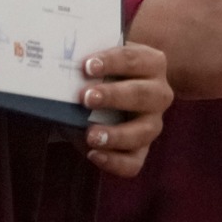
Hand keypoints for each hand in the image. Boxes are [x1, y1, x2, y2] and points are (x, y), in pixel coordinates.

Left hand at [79, 43, 172, 177]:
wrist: (118, 90)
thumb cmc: (106, 71)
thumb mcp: (102, 62)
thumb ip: (88, 66)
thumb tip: (63, 77)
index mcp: (152, 63)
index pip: (133, 59)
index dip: (111, 61)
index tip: (87, 66)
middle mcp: (159, 93)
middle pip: (141, 94)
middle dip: (113, 96)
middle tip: (86, 98)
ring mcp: (153, 123)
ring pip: (143, 132)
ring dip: (116, 134)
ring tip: (91, 135)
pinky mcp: (142, 149)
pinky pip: (134, 162)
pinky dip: (114, 162)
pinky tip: (93, 154)